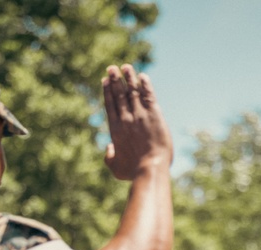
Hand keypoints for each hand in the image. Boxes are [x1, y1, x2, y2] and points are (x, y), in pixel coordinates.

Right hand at [102, 64, 172, 179]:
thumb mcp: (115, 168)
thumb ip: (109, 156)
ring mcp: (140, 115)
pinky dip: (145, 85)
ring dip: (129, 78)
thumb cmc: (132, 171)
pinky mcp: (154, 115)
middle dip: (115, 80)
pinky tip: (143, 76)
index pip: (110, 105)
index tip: (105, 80)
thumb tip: (109, 148)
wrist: (150, 169)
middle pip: (119, 94)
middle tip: (112, 68)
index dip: (107, 91)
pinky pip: (149, 96)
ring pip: (133, 91)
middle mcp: (126, 118)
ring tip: (126, 67)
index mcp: (115, 129)